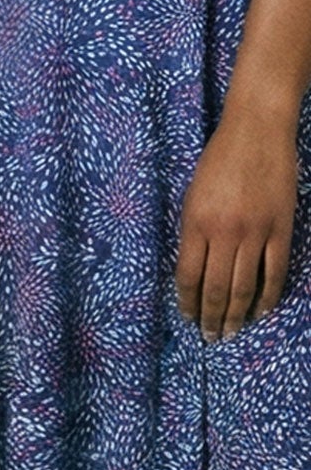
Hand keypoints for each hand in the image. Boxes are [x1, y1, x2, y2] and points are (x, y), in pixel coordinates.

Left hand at [175, 111, 298, 338]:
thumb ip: (193, 231)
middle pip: (216, 287)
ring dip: (237, 314)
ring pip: (244, 286)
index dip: (188, 301)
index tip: (188, 317)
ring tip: (231, 332)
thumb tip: (194, 269)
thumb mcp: (193, 194)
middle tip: (210, 337)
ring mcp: (254, 233)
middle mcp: (223, 232)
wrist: (256, 132)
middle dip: (211, 317)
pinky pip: (274, 273)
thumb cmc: (219, 160)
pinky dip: (267, 296)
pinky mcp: (281, 230)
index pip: (188, 275)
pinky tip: (260, 311)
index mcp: (195, 222)